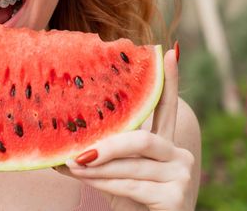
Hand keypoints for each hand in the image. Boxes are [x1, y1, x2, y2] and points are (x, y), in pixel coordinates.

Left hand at [56, 49, 195, 210]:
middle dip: (104, 146)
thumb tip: (64, 137)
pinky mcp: (176, 196)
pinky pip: (130, 185)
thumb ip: (105, 152)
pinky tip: (82, 178)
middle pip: (139, 139)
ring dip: (94, 167)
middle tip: (75, 151)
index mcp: (165, 143)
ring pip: (129, 164)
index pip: (167, 106)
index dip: (169, 80)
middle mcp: (179, 154)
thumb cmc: (128, 198)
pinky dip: (102, 183)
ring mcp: (181, 174)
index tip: (168, 51)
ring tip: (68, 163)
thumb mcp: (118, 171)